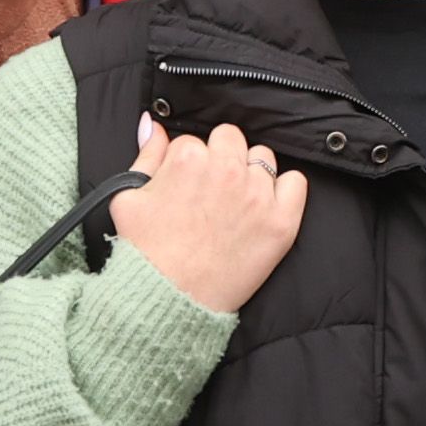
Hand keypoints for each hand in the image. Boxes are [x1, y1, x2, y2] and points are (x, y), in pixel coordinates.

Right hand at [108, 118, 307, 313]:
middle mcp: (226, 170)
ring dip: (250, 172)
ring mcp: (257, 195)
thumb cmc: (146, 253)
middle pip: (231, 139)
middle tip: (210, 192)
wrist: (171, 300)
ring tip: (234, 203)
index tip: (186, 188)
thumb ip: (146, 155)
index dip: (187, 165)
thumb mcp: (129, 198)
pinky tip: (264, 206)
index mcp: (188, 158)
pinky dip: (284, 190)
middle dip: (220, 158)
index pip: (193, 141)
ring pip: (263, 157)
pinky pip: (296, 182)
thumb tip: (153, 124)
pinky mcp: (281, 221)